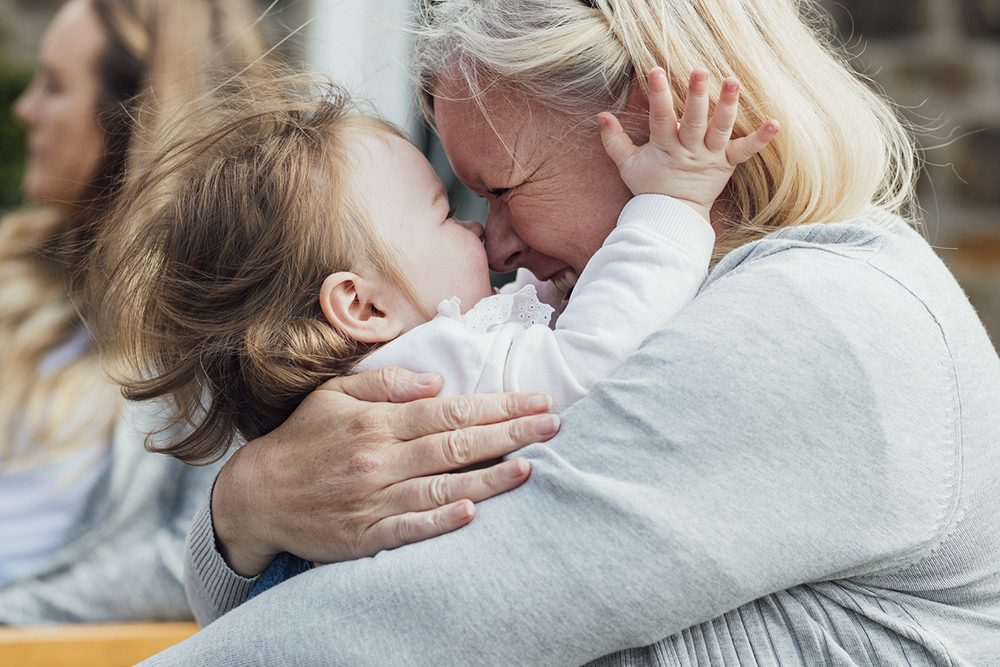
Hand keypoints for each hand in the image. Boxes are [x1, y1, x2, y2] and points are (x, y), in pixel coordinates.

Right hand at [211, 367, 557, 576]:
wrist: (256, 496)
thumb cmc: (302, 439)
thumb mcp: (334, 394)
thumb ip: (386, 384)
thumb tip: (436, 381)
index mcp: (377, 422)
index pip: (449, 411)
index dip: (496, 406)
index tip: (535, 401)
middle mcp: (379, 459)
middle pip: (456, 445)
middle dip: (510, 433)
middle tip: (553, 425)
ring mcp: (373, 499)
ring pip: (442, 487)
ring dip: (490, 478)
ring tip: (530, 465)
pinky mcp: (366, 534)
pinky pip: (410, 528)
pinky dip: (443, 522)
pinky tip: (475, 513)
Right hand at [597, 67, 778, 220]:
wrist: (672, 216)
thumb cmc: (649, 187)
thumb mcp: (626, 165)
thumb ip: (614, 140)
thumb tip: (601, 115)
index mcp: (665, 148)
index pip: (661, 118)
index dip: (659, 95)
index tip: (656, 71)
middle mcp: (689, 150)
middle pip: (694, 121)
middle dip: (696, 96)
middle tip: (700, 71)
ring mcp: (710, 157)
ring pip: (720, 130)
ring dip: (727, 106)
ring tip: (733, 82)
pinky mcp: (726, 165)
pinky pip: (745, 152)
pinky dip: (760, 139)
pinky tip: (775, 123)